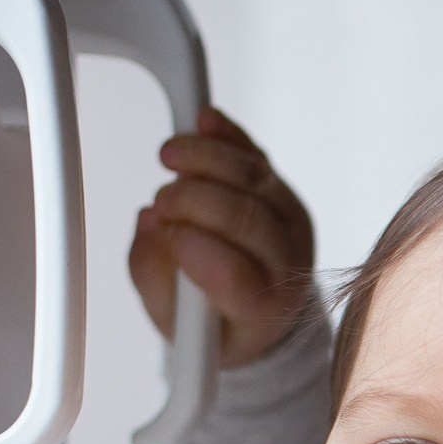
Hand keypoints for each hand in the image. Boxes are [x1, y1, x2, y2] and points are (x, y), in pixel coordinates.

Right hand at [129, 106, 316, 367]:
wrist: (259, 312)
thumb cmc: (213, 322)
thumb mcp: (173, 321)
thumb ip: (155, 276)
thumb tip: (150, 223)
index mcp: (261, 309)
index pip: (232, 273)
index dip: (190, 246)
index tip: (161, 231)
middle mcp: (288, 263)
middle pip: (246, 217)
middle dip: (194, 199)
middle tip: (163, 200)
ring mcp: (292, 225)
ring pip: (256, 179)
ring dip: (208, 159)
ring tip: (169, 156)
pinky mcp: (283, 194)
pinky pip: (258, 157)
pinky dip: (229, 137)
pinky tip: (203, 121)